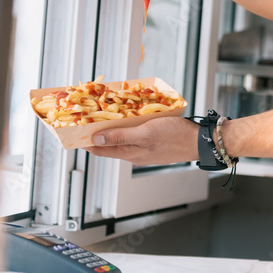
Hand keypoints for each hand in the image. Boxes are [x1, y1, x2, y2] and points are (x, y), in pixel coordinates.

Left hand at [84, 115, 198, 165]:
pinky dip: (126, 129)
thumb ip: (120, 137)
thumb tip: (95, 141)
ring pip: (122, 141)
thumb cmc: (175, 136)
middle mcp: (135, 154)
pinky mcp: (154, 144)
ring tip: (103, 118)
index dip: (85, 142)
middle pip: (110, 145)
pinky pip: (134, 137)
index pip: (100, 150)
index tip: (73, 133)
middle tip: (86, 121)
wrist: (200, 141)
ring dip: (112, 131)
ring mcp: (145, 150)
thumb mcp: (145, 133)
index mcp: (131, 153)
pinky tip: (129, 121)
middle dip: (96, 135)